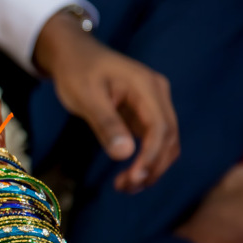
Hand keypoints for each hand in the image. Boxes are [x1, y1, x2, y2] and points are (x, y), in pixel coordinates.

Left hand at [34, 12, 179, 191]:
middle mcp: (157, 94)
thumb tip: (125, 155)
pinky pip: (154, 140)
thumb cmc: (77, 71)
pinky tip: (129, 174)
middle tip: (126, 187)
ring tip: (125, 186)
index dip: (151, 157)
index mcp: (146, 86)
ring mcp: (154, 103)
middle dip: (152, 167)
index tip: (134, 178)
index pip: (160, 128)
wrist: (73, 54)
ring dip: (151, 167)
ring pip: (165, 142)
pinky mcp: (145, 112)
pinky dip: (146, 159)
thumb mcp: (86, 97)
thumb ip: (106, 123)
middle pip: (169, 138)